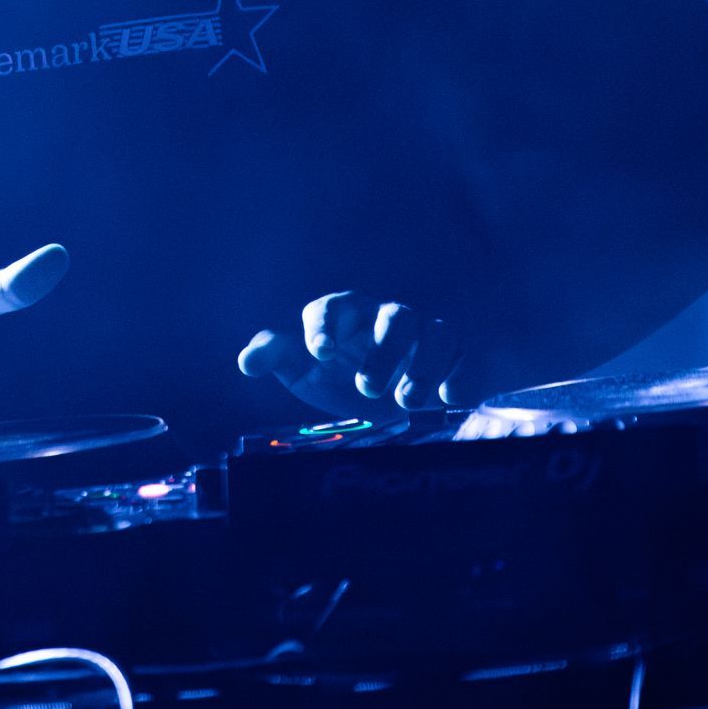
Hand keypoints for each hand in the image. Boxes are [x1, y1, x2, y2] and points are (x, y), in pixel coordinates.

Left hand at [238, 292, 471, 414]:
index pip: (332, 306)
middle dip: (383, 352)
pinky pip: (461, 353)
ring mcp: (420, 334)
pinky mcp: (448, 355)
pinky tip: (448, 400)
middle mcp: (383, 316)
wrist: (371, 394)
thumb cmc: (330, 371)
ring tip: (405, 402)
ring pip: (433, 332)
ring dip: (424, 366)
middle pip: (394, 317)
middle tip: (366, 388)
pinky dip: (457, 374)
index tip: (318, 353)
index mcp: (342, 313)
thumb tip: (246, 362)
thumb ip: (274, 355)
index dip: (324, 326)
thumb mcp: (299, 367)